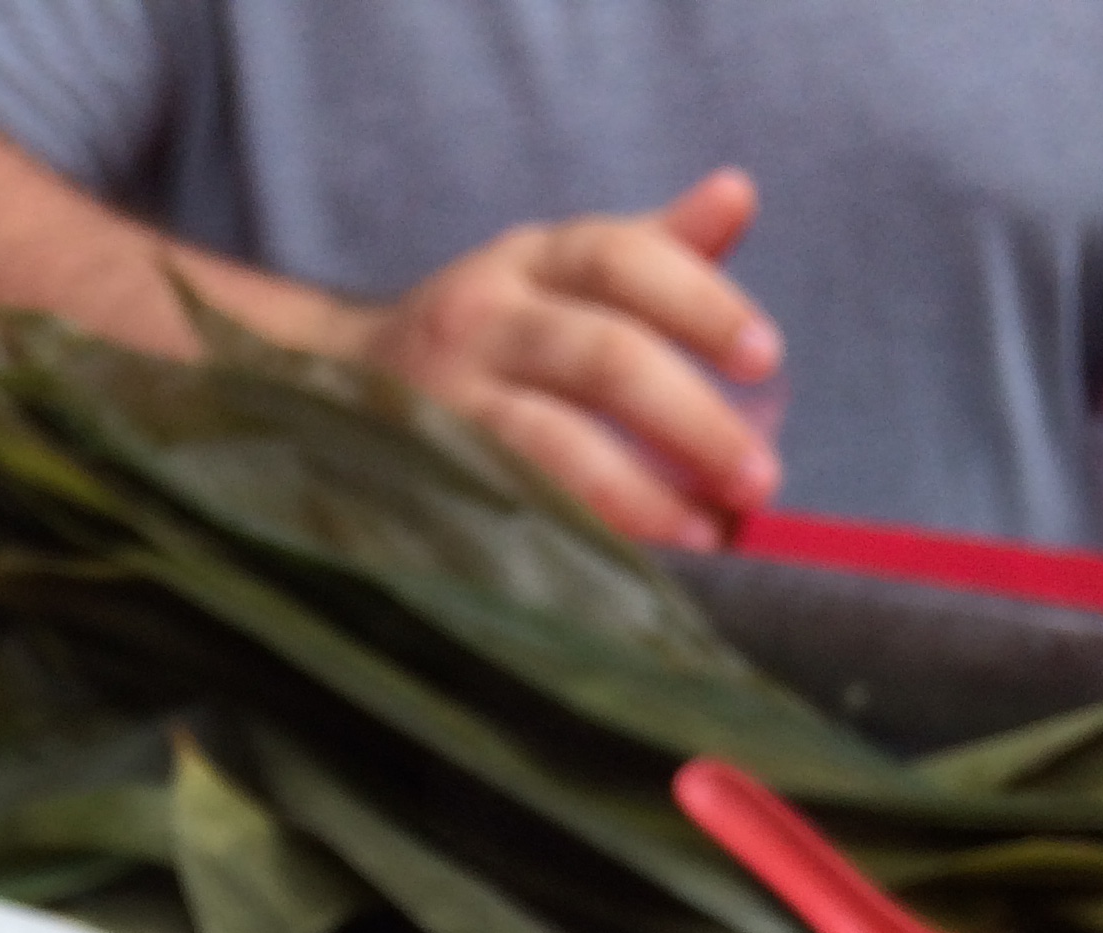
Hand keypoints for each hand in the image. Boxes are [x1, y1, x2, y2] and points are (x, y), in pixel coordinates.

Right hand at [347, 167, 784, 547]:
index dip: (699, 303)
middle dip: (688, 417)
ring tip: (709, 535)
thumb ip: (652, 248)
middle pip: (600, 355)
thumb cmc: (487, 335)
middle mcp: (482, 317)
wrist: (336, 383)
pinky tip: (628, 567)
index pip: (622, 258)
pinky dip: (573, 535)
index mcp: (529, 262)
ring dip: (639, 493)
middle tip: (759, 479)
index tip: (766, 359)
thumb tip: (738, 195)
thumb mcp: (557, 274)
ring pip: (550, 443)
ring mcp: (446, 401)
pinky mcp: (425, 473)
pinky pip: (507, 506)